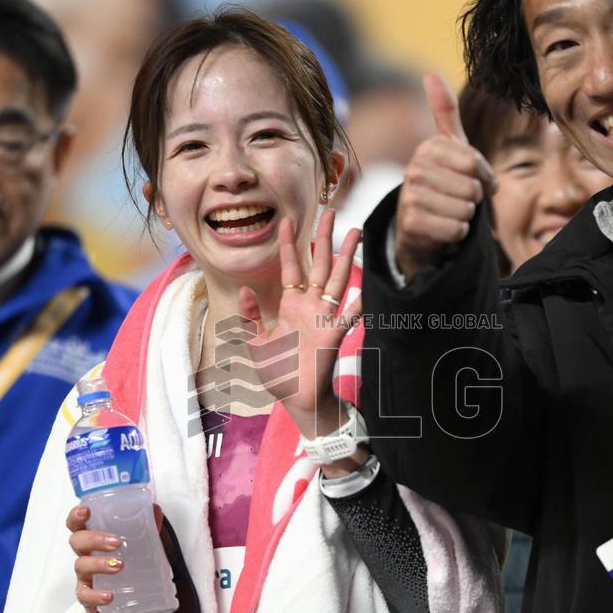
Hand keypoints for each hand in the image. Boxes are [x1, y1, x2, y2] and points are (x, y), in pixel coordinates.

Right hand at [67, 503, 143, 612]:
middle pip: (77, 541)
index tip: (86, 510)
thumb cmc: (125, 565)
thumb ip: (145, 527)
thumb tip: (155, 509)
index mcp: (92, 538)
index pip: (77, 523)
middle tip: (116, 542)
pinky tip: (109, 595)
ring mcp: (84, 576)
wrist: (121, 604)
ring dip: (100, 564)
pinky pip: (86, 596)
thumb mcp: (136, 545)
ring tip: (120, 565)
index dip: (76, 515)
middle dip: (95, 539)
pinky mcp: (88, 597)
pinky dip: (97, 595)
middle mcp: (84, 555)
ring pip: (82, 566)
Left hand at [239, 208, 361, 440]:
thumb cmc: (279, 374)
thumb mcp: (256, 344)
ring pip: (337, 279)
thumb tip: (246, 289)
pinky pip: (349, 314)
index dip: (288, 244)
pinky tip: (366, 284)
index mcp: (290, 305)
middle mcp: (310, 306)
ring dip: (346, 256)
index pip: (290, 267)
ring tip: (356, 232)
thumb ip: (249, 317)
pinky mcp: (334, 334)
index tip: (286, 220)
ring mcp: (324, 317)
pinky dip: (359, 301)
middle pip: (318, 264)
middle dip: (324, 237)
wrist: (297, 400)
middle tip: (331, 212)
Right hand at [395, 73, 494, 280]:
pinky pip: (456, 229)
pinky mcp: (411, 223)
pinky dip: (457, 234)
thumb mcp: (447, 147)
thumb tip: (430, 72)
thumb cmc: (442, 183)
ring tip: (448, 213)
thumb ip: (444, 111)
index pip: (475, 164)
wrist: (418, 228)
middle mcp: (414, 170)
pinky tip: (442, 228)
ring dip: (464, 217)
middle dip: (472, 199)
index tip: (470, 180)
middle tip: (455, 199)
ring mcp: (410, 196)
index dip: (482, 178)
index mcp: (428, 148)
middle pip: (472, 188)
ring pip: (466, 210)